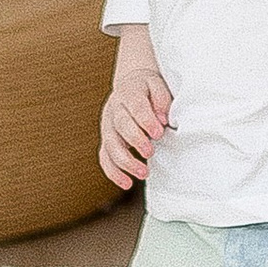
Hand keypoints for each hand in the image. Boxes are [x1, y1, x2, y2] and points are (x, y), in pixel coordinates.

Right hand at [100, 65, 171, 187]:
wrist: (131, 83)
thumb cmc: (148, 88)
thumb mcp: (158, 84)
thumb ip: (161, 98)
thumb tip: (163, 118)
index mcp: (129, 92)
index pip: (136, 106)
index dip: (146, 120)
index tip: (158, 132)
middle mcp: (114, 109)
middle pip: (121, 125)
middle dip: (135, 140)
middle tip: (150, 151)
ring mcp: (108, 126)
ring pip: (111, 144)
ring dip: (125, 161)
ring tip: (143, 173)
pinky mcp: (107, 140)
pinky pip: (105, 157)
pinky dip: (113, 172)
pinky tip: (127, 183)